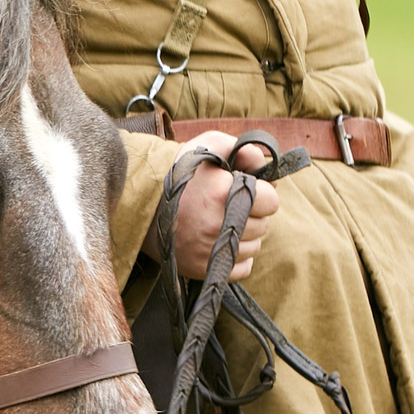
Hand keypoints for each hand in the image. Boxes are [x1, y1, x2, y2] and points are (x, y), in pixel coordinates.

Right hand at [171, 129, 278, 281]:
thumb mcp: (208, 144)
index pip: (271, 201)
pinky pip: (242, 269)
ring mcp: (208, 250)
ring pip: (254, 247)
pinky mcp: (201, 268)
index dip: (262, 193)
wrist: (141, 201)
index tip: (245, 189)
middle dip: (252, 214)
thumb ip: (244, 149)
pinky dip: (237, 257)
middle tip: (231, 205)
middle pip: (264, 225)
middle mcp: (217, 225)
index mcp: (222, 193)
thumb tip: (267, 165)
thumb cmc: (180, 171)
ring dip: (244, 235)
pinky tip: (220, 240)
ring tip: (222, 221)